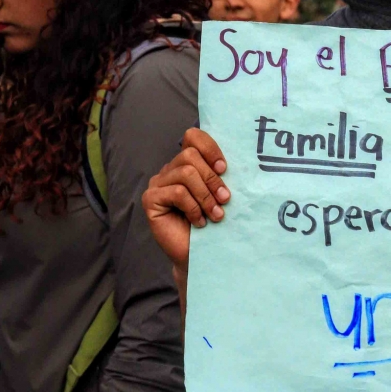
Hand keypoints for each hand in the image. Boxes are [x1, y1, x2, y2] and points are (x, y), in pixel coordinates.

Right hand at [142, 128, 229, 273]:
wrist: (201, 254)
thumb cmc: (212, 222)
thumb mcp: (220, 192)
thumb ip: (220, 173)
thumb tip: (239, 156)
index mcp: (186, 163)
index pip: (192, 137)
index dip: (210, 148)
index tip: (225, 168)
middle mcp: (169, 170)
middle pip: (190, 155)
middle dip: (212, 178)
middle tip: (225, 199)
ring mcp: (157, 184)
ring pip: (186, 174)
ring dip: (206, 196)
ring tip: (216, 214)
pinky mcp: (150, 199)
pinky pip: (177, 192)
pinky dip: (193, 207)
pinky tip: (199, 222)